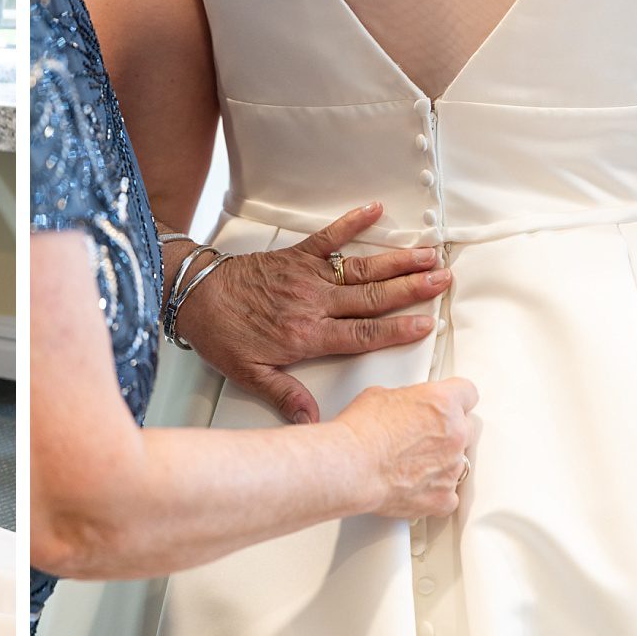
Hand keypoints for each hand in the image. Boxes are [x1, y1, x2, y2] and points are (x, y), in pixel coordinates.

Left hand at [173, 202, 450, 424]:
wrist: (192, 296)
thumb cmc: (222, 334)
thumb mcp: (250, 374)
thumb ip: (286, 397)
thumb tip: (313, 424)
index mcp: (307, 335)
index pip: (363, 333)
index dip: (398, 328)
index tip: (426, 323)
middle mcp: (314, 303)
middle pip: (373, 297)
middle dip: (412, 289)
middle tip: (443, 281)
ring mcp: (306, 276)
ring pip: (361, 269)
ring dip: (397, 261)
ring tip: (428, 255)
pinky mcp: (295, 254)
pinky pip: (328, 237)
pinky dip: (352, 223)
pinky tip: (375, 211)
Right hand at [335, 377, 480, 519]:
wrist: (352, 466)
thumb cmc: (361, 432)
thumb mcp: (381, 396)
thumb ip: (406, 401)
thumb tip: (403, 408)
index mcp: (443, 402)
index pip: (467, 393)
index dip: (456, 400)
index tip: (450, 405)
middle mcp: (455, 434)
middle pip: (466, 428)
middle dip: (448, 432)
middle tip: (422, 437)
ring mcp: (451, 467)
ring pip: (458, 463)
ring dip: (440, 463)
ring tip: (410, 464)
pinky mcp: (442, 497)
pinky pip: (449, 496)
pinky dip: (435, 493)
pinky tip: (416, 488)